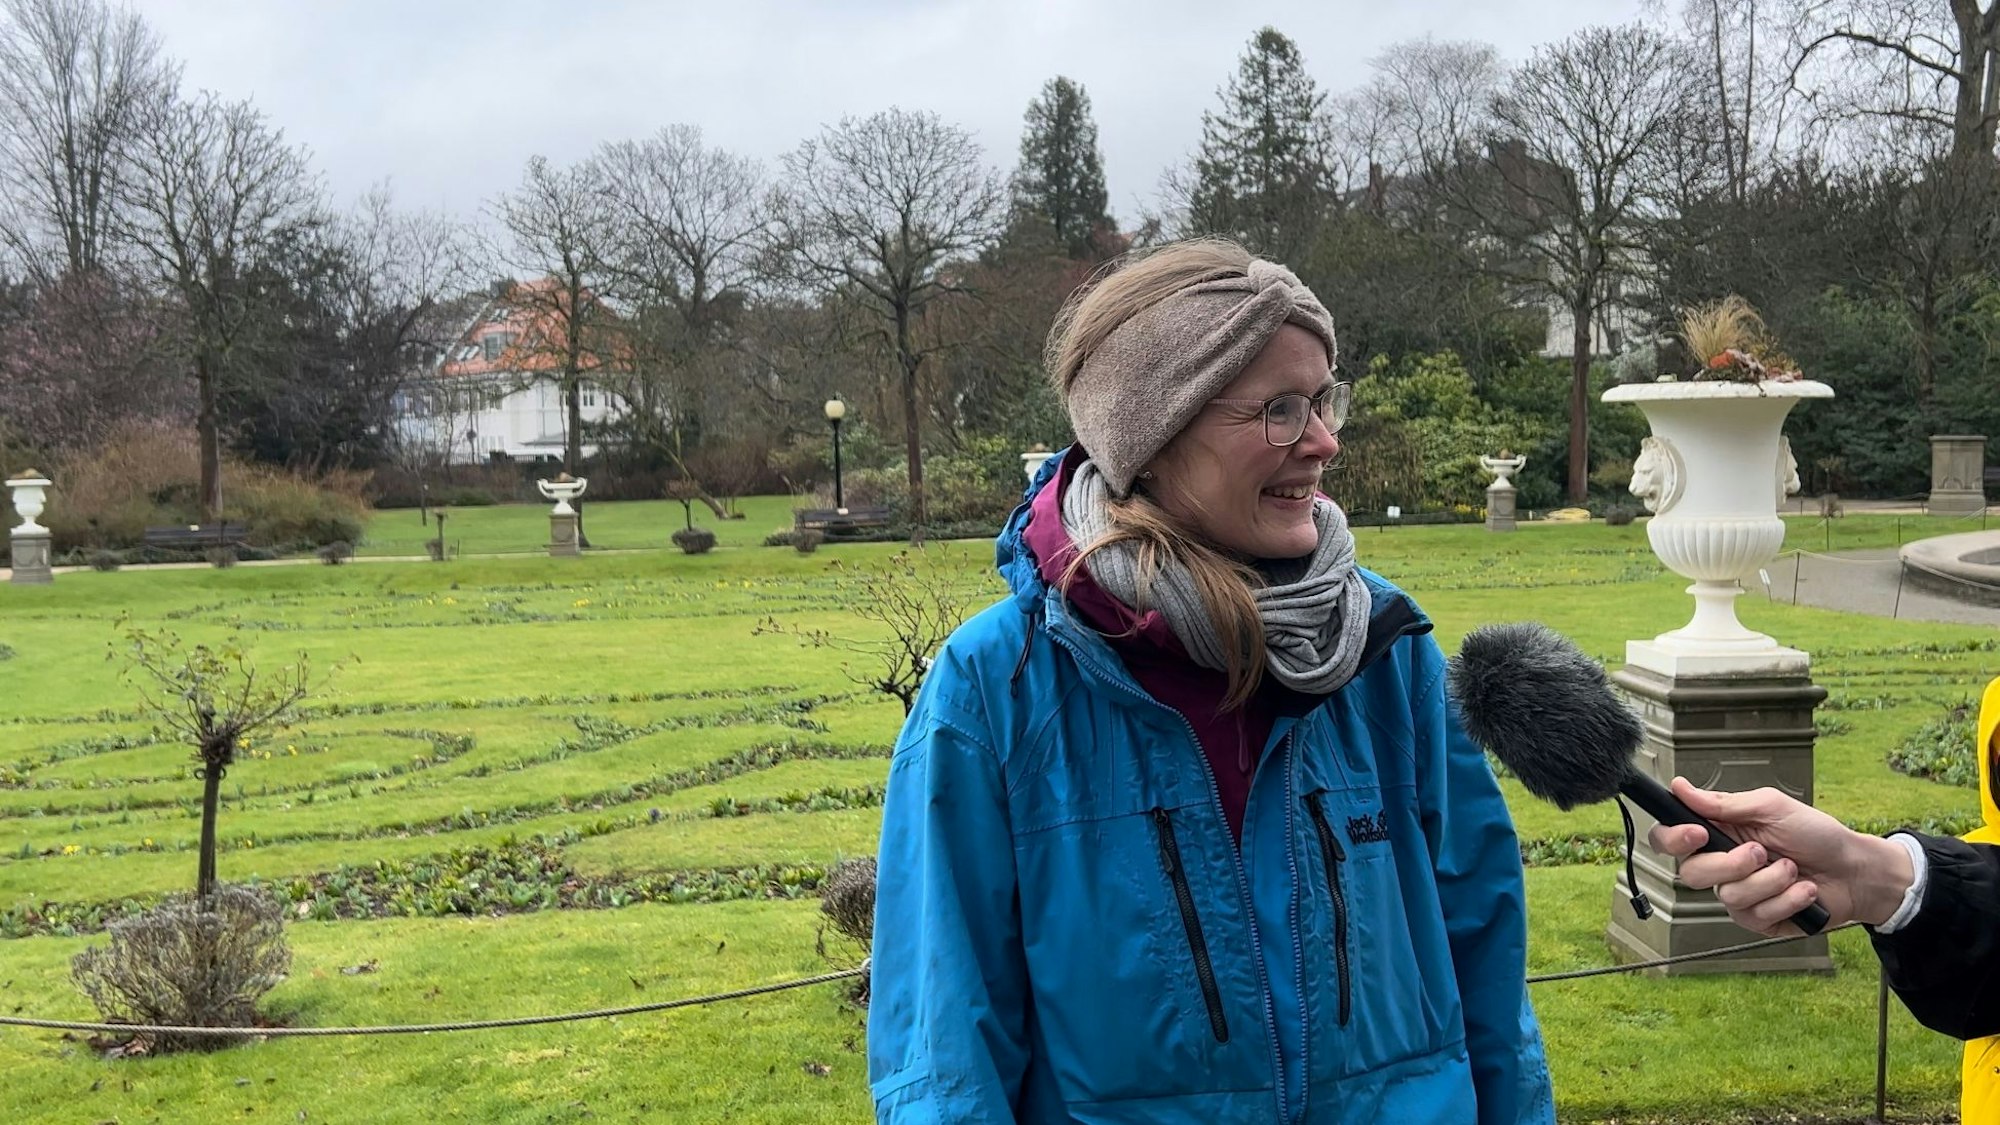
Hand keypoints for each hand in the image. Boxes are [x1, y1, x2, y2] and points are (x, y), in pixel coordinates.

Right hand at [1646, 779, 1913, 935]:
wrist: (1855, 871)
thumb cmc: (1816, 834)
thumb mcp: (1772, 807)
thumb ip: (1724, 803)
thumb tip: (1679, 787)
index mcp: (1718, 832)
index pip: (1669, 838)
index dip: (1672, 838)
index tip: (1697, 834)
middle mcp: (1721, 865)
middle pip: (1691, 873)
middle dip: (1730, 864)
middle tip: (1762, 852)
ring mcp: (1738, 894)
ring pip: (1728, 896)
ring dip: (1770, 881)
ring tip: (1794, 870)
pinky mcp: (1758, 920)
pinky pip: (1756, 915)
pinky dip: (1787, 899)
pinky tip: (1804, 891)